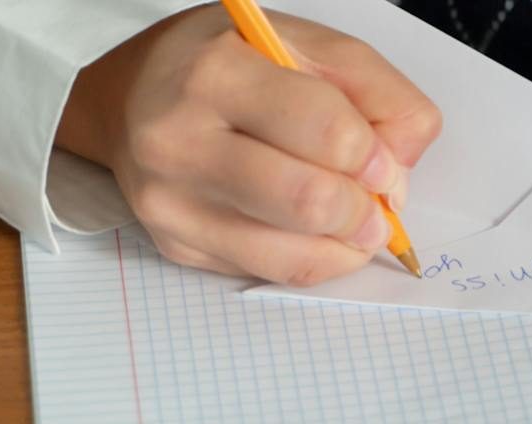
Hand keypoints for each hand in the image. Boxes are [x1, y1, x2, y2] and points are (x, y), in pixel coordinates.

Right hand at [57, 6, 439, 284]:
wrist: (132, 96)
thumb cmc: (226, 63)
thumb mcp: (302, 43)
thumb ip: (373, 90)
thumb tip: (399, 169)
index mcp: (215, 74)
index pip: (323, 129)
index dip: (374, 154)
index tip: (383, 161)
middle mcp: (179, 140)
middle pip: (306, 201)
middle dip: (364, 210)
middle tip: (376, 201)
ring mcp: (170, 202)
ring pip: (290, 254)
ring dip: (345, 245)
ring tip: (356, 221)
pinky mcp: (175, 245)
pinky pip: (268, 272)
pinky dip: (312, 258)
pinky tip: (316, 232)